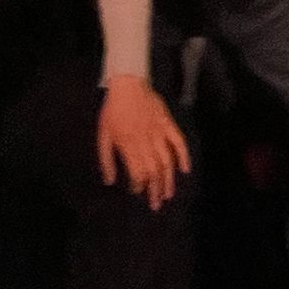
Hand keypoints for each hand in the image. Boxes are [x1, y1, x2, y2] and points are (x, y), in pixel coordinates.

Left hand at [96, 75, 190, 210]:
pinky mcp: (167, 123)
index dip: (139, 185)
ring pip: (167, 160)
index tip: (137, 192)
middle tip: (156, 204)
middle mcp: (146, 141)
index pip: (138, 172)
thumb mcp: (103, 136)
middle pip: (154, 170)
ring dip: (168, 179)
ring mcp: (159, 132)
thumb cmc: (112, 111)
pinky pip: (178, 141)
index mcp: (129, 145)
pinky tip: (185, 169)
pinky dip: (183, 155)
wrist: (127, 84)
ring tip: (169, 194)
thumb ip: (106, 160)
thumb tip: (110, 182)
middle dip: (155, 190)